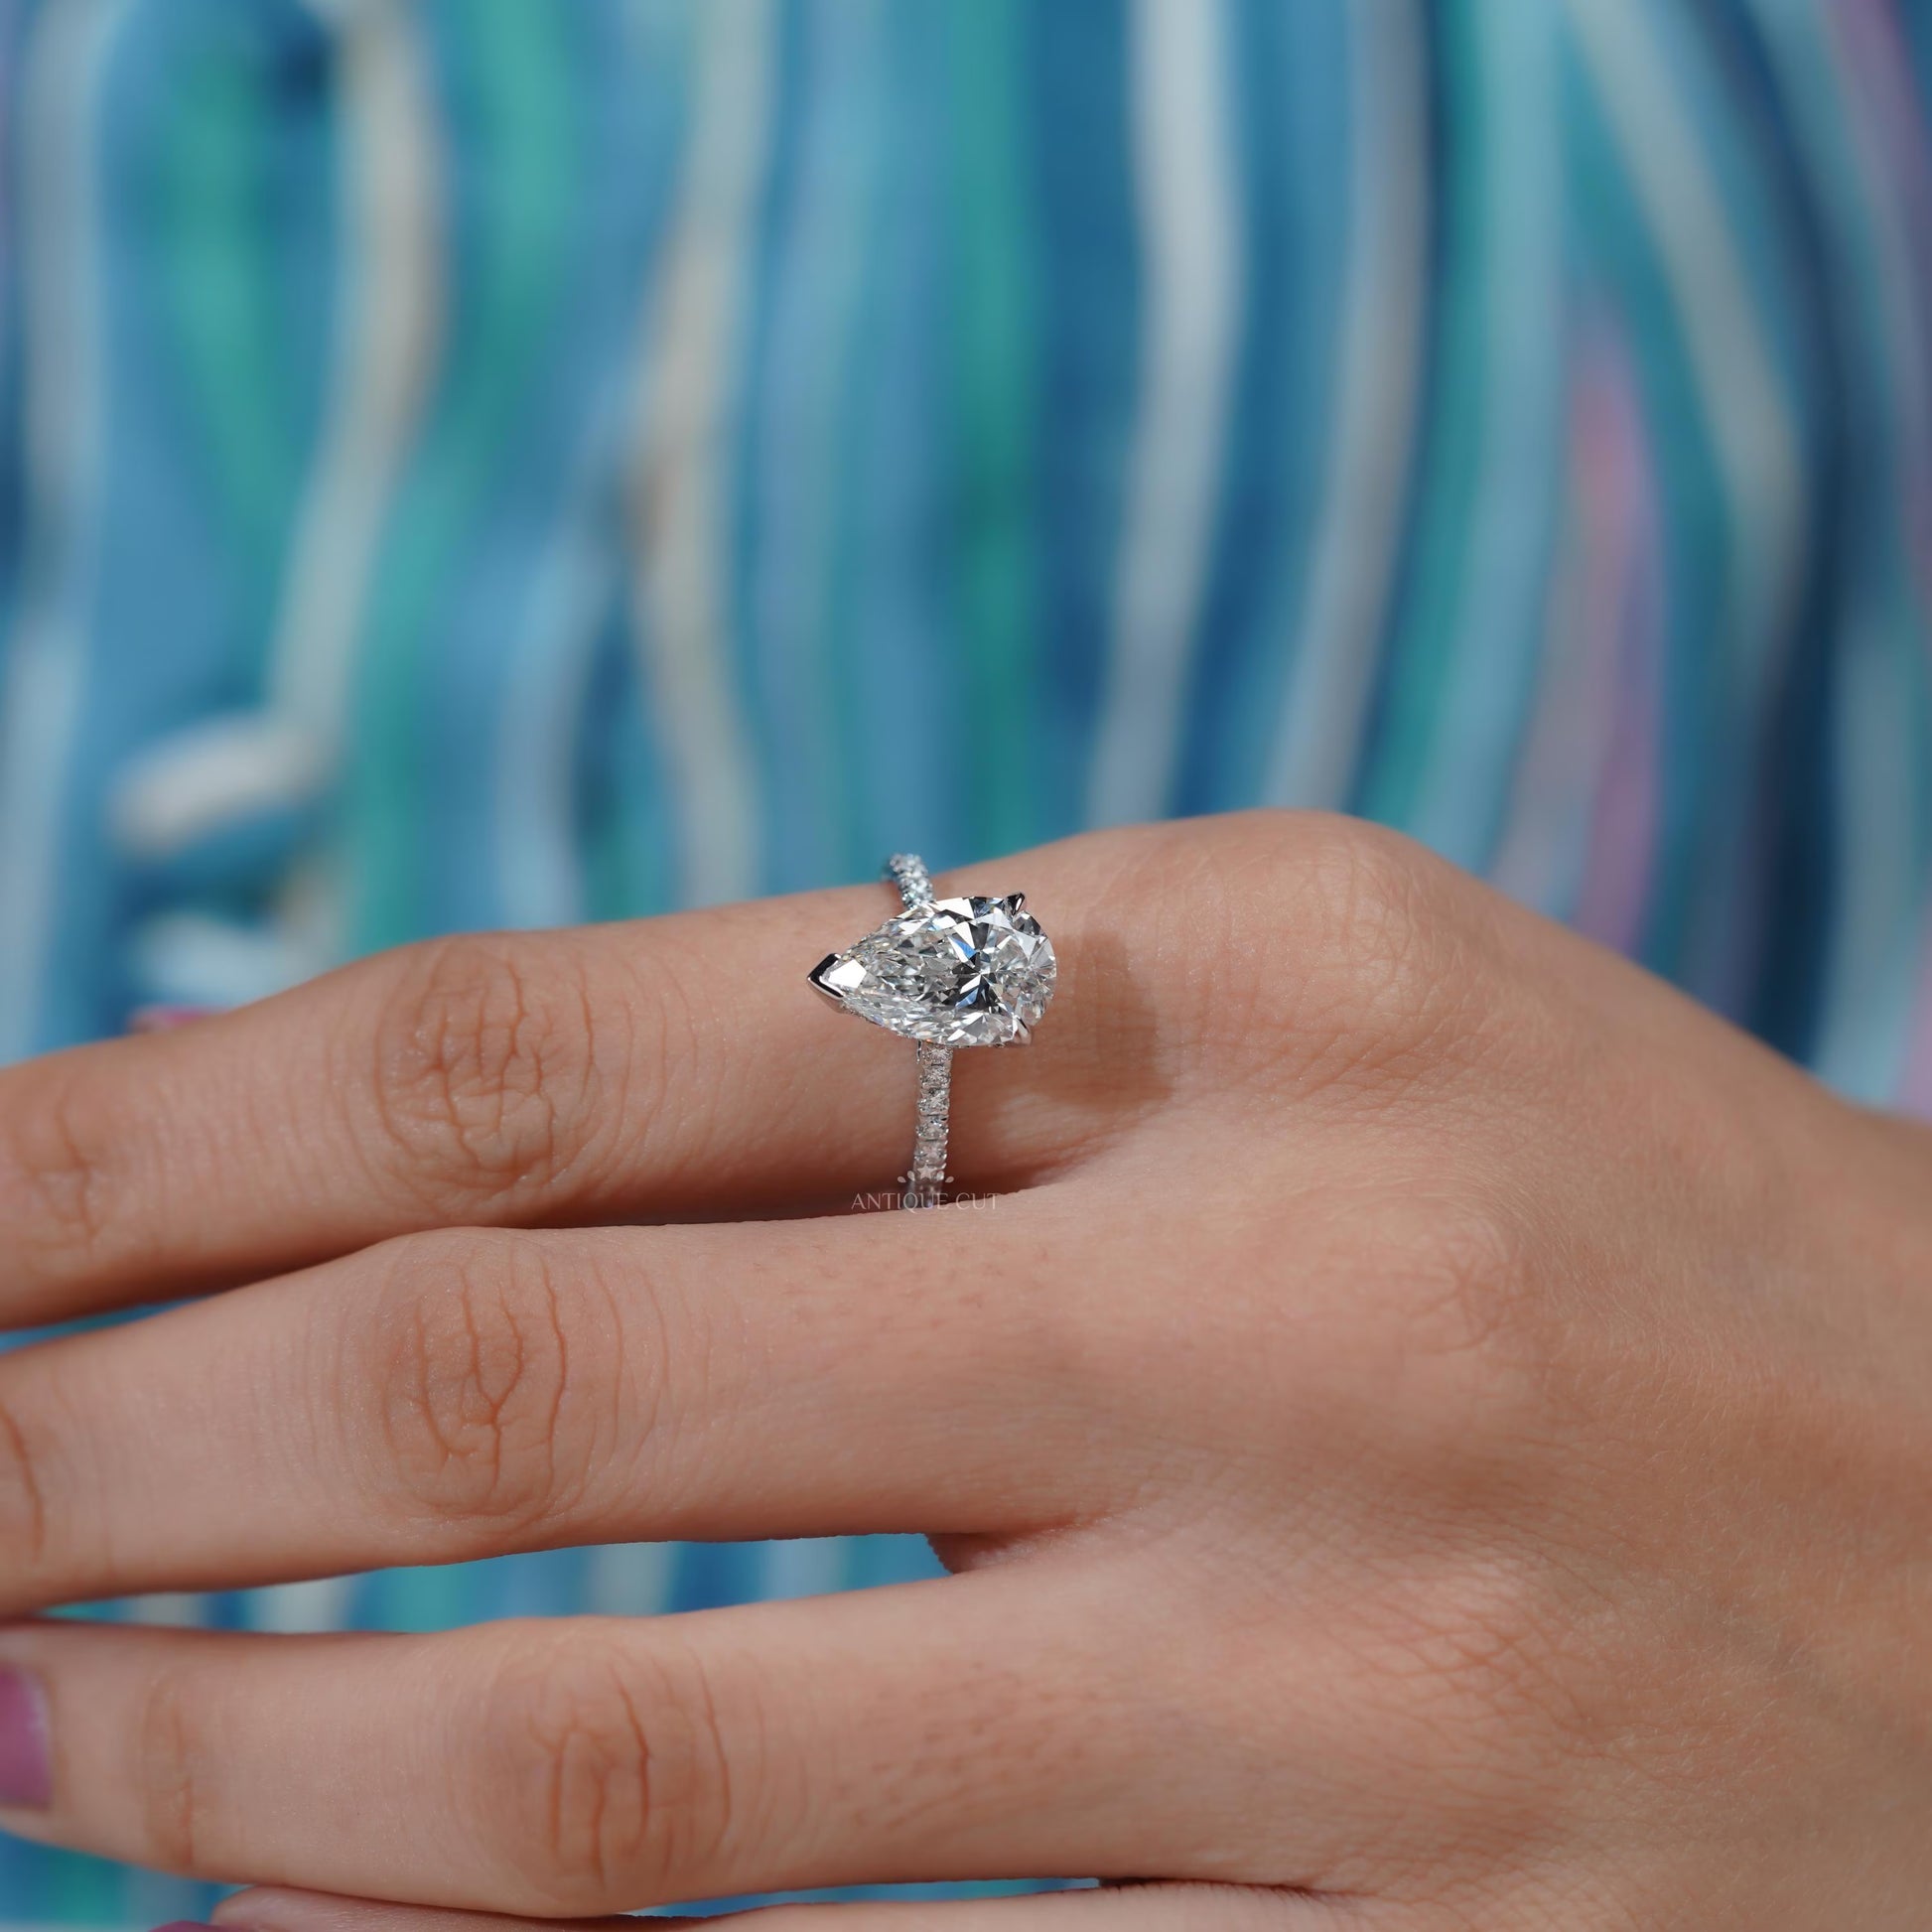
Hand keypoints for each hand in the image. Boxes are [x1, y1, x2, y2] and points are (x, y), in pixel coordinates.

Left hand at [0, 812, 1927, 1929]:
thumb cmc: (1592, 1226)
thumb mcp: (1277, 1025)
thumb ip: (890, 1085)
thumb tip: (422, 1179)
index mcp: (1250, 962)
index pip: (541, 1046)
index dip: (152, 1129)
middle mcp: (1290, 1284)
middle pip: (508, 1371)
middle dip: (98, 1435)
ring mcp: (1353, 1667)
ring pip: (617, 1764)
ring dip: (241, 1763)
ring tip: (28, 1734)